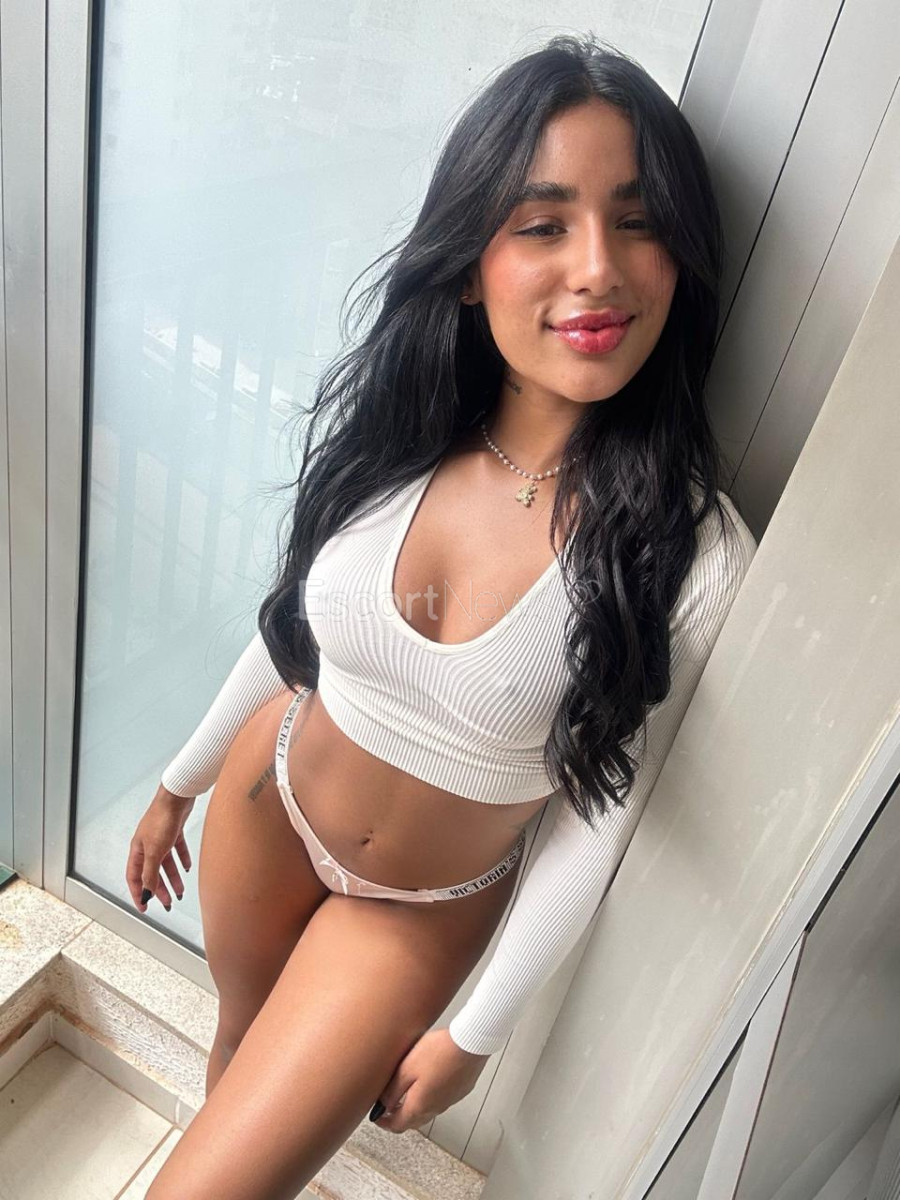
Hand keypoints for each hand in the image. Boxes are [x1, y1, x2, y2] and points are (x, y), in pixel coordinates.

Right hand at [126, 783, 195, 913]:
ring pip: (166, 863)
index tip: (144, 907)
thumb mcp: (154, 851)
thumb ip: (150, 873)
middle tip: (167, 903)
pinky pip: (177, 850)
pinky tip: (187, 868)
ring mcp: (161, 838)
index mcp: (138, 850)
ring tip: (180, 891)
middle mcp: (147, 845)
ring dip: (173, 878)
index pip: (134, 877)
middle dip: (159, 889)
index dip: (138, 893)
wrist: (177, 797)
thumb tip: (146, 893)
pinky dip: (182, 860)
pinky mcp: (174, 831)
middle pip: (152, 872)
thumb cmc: (161, 818)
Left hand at [371, 1028, 490, 1133]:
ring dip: (414, 1107)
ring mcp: (449, 1100)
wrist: (470, 1044)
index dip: (384, 1122)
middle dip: (398, 1117)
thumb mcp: (406, 1069)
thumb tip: (382, 1105)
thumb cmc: (438, 1053)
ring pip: (427, 1111)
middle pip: (412, 1121)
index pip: (397, 1125)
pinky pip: (440, 1100)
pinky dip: (429, 1097)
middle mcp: (435, 1109)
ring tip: (405, 1094)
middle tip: (388, 1107)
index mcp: (419, 1106)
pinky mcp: (460, 1090)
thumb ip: (392, 1091)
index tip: (377, 1117)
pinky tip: (428, 1082)